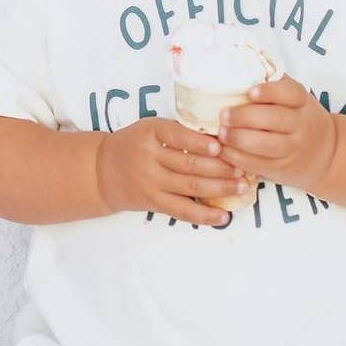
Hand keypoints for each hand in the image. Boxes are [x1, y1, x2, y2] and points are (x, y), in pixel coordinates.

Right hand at [95, 116, 248, 225]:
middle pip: (189, 163)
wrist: (101, 170)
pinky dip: (204, 215)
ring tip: (241, 187)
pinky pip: (182, 210)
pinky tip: (223, 217)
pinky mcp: (153, 202)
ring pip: (190, 186)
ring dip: (220, 188)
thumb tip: (222, 137)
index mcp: (150, 132)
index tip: (219, 146)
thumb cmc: (134, 144)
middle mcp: (149, 157)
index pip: (177, 135)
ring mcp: (151, 182)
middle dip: (221, 167)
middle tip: (243, 168)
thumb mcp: (150, 128)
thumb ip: (179, 131)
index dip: (199, 143)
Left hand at [213, 74, 338, 194]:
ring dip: (240, 140)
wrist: (326, 153)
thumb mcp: (294, 97)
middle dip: (246, 117)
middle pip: (275, 119)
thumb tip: (236, 56)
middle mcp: (300, 124)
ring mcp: (293, 148)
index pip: (290, 93)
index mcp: (301, 101)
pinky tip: (222, 151)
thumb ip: (272, 82)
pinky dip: (239, 158)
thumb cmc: (298, 116)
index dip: (270, 92)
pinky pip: (259, 164)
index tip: (249, 92)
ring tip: (221, 134)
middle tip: (223, 115)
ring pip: (267, 145)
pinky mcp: (282, 168)